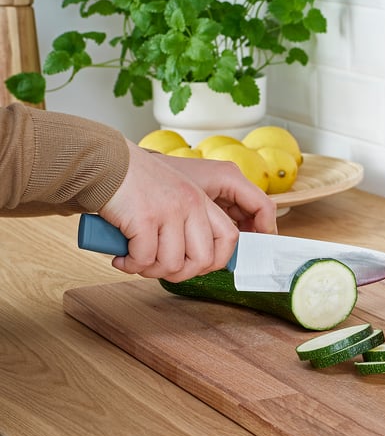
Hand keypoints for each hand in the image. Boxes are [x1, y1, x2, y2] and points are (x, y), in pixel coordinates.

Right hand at [99, 140, 276, 281]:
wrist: (103, 161)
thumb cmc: (133, 183)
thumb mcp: (173, 196)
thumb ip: (187, 222)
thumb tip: (194, 262)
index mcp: (201, 200)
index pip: (229, 238)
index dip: (216, 261)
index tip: (194, 267)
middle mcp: (190, 204)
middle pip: (204, 259)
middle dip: (180, 274)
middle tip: (160, 268)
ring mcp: (169, 210)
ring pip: (173, 265)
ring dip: (151, 271)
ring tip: (136, 260)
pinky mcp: (145, 219)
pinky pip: (144, 260)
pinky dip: (130, 265)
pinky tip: (121, 257)